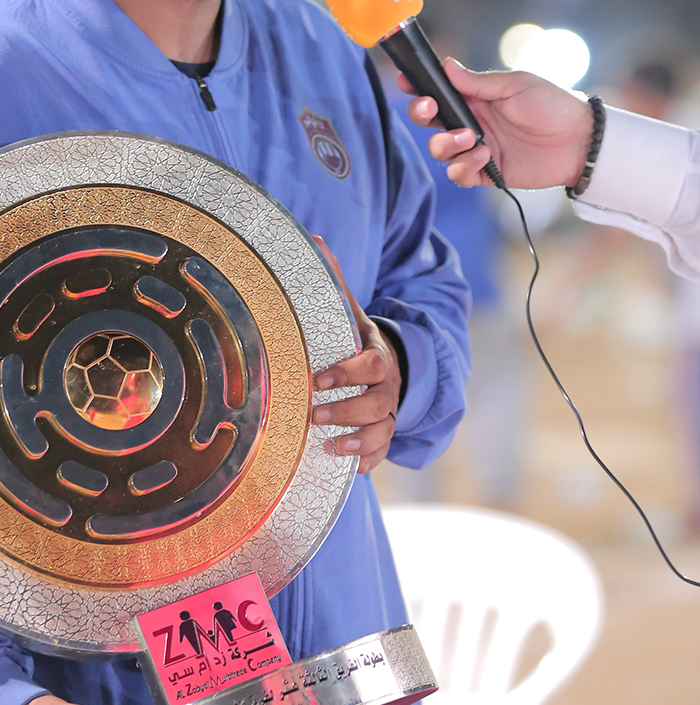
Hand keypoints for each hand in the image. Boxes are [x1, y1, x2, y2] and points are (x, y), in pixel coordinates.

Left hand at [311, 237, 401, 474]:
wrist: (390, 365)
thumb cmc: (357, 340)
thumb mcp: (350, 312)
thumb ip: (333, 281)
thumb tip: (315, 238)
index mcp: (377, 355)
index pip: (370, 364)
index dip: (347, 374)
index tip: (317, 380)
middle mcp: (388, 386)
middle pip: (377, 402)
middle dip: (347, 410)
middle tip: (315, 416)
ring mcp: (389, 412)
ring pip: (382, 430)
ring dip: (358, 440)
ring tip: (331, 445)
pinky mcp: (384, 434)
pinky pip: (383, 452)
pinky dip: (368, 461)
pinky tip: (349, 465)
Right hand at [398, 59, 594, 189]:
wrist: (580, 140)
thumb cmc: (552, 104)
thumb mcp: (515, 85)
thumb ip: (478, 81)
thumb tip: (447, 65)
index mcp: (475, 97)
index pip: (438, 92)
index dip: (418, 88)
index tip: (407, 82)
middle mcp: (471, 122)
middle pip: (429, 122)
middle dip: (421, 114)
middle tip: (430, 110)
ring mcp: (477, 148)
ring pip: (439, 150)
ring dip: (446, 144)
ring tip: (471, 139)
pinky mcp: (487, 172)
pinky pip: (459, 174)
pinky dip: (463, 166)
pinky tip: (484, 157)